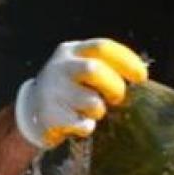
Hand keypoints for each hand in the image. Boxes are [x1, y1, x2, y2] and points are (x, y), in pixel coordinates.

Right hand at [15, 38, 147, 148]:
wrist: (31, 110)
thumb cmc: (69, 89)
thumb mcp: (80, 69)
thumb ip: (104, 67)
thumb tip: (140, 75)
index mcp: (70, 51)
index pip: (103, 47)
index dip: (127, 61)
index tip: (142, 77)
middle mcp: (59, 67)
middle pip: (94, 70)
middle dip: (114, 86)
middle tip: (116, 98)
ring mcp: (52, 91)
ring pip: (91, 102)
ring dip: (98, 110)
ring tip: (90, 112)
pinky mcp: (50, 116)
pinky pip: (82, 124)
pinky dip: (87, 126)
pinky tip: (79, 123)